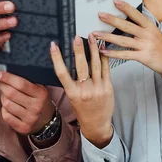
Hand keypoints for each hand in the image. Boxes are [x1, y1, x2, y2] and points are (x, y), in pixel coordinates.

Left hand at [0, 71, 54, 135]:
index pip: (21, 84)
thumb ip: (27, 81)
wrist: (47, 120)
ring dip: (3, 97)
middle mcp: (36, 107)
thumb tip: (7, 73)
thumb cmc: (40, 100)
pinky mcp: (23, 128)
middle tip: (1, 83)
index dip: (8, 78)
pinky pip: (6, 116)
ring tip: (6, 95)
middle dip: (3, 86)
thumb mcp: (39, 88)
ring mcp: (30, 119)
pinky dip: (4, 109)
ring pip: (7, 104)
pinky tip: (8, 106)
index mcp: (41, 94)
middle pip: (11, 94)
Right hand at [50, 34, 113, 148]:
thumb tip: (69, 60)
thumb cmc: (82, 110)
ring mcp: (98, 88)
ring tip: (92, 37)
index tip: (53, 46)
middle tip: (77, 37)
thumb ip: (72, 81)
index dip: (57, 58)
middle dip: (79, 50)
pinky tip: (102, 48)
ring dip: (93, 49)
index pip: (62, 73)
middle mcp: (85, 90)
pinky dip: (104, 57)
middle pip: (81, 66)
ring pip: (96, 65)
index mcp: (72, 93)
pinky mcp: (108, 87)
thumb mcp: (72, 97)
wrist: (96, 125)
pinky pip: (106, 69)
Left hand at [93, 0, 161, 76]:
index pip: (136, 15)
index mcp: (150, 27)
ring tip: (96, 34)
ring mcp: (144, 46)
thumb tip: (127, 19)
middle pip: (127, 26)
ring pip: (123, 40)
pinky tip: (103, 51)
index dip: (126, 7)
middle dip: (112, 20)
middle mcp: (147, 35)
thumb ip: (142, 27)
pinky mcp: (142, 57)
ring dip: (108, 36)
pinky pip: (125, 54)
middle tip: (100, 15)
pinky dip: (113, 53)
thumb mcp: (155, 33)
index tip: (115, 1)